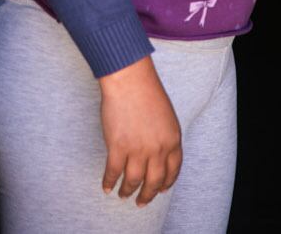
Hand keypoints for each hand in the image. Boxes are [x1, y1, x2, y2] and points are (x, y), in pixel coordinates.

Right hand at [99, 55, 182, 206]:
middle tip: (142, 202)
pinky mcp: (118, 147)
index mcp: (173, 138)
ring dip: (128, 191)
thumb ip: (164, 135)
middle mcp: (158, 148)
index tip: (162, 189)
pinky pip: (113, 172)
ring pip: (134, 181)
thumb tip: (156, 154)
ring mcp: (138, 149)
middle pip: (155, 181)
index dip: (167, 182)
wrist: (129, 77)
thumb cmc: (146, 89)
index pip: (173, 170)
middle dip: (148, 195)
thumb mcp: (166, 115)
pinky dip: (109, 182)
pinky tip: (107, 187)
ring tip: (123, 195)